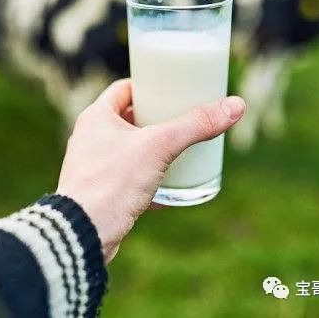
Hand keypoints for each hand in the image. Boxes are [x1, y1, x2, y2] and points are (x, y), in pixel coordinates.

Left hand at [56, 79, 244, 262]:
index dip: (149, 86)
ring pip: (129, 150)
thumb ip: (195, 126)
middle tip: (185, 121)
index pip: (124, 89)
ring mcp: (93, 166)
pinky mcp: (100, 193)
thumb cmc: (113, 181)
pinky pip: (128, 179)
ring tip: (181, 151)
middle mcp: (90, 138)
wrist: (82, 233)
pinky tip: (170, 188)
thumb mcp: (159, 147)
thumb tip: (236, 105)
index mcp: (96, 117)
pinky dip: (149, 180)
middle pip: (129, 119)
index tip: (174, 90)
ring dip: (153, 151)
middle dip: (157, 120)